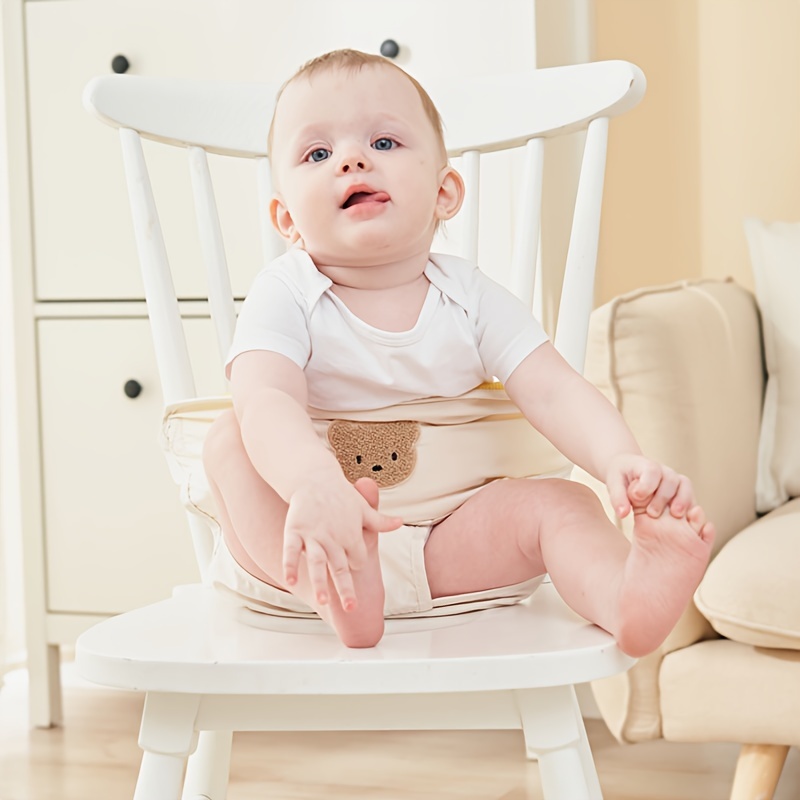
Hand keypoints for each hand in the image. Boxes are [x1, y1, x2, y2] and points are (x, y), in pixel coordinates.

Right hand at [282, 473, 401, 610]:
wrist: (315, 477)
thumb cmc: (341, 495)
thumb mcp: (363, 508)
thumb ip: (380, 521)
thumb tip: (401, 522)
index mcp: (351, 534)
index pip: (358, 558)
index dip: (356, 565)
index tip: (353, 569)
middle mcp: (334, 538)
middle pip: (340, 567)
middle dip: (346, 588)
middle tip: (352, 608)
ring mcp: (313, 535)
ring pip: (317, 563)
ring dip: (320, 582)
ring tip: (323, 602)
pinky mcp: (295, 530)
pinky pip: (291, 551)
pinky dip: (290, 565)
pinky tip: (291, 581)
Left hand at [605, 454, 694, 518]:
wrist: (628, 470)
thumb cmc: (621, 476)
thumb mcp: (614, 483)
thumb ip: (618, 498)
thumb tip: (622, 514)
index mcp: (646, 464)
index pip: (651, 471)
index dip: (647, 484)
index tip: (637, 497)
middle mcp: (663, 470)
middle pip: (670, 480)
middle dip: (663, 497)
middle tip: (652, 513)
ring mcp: (674, 478)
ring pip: (684, 485)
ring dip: (681, 500)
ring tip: (675, 515)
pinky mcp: (681, 488)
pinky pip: (690, 494)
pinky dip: (689, 504)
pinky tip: (684, 517)